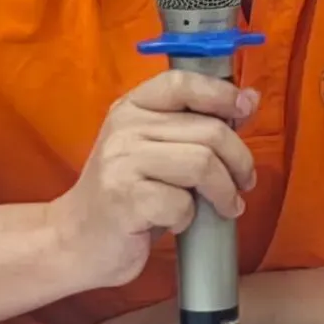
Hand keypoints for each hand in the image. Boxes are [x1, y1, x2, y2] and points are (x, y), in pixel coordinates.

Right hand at [50, 70, 258, 291]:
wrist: (75, 240)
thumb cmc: (127, 194)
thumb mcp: (155, 149)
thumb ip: (196, 124)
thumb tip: (248, 100)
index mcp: (131, 107)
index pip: (181, 83)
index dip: (221, 93)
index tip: (245, 108)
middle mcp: (124, 128)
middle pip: (208, 131)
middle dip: (239, 160)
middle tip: (243, 182)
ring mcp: (122, 163)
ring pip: (202, 164)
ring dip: (224, 191)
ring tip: (227, 206)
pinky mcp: (126, 201)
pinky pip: (183, 204)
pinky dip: (191, 218)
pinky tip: (180, 223)